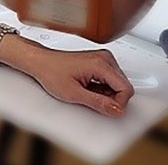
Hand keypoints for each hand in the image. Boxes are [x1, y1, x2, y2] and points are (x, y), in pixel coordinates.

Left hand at [7, 39, 133, 116]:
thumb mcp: (74, 94)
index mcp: (100, 63)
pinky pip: (111, 79)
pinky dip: (103, 88)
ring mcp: (103, 58)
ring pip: (118, 84)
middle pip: (124, 86)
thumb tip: (116, 109)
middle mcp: (105, 58)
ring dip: (107, 93)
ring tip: (88, 92)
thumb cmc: (52, 73)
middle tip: (93, 100)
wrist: (41, 62)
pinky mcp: (100, 61)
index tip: (107, 109)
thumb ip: (98, 103)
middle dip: (112, 98)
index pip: (126, 89)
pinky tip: (89, 88)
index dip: (119, 104)